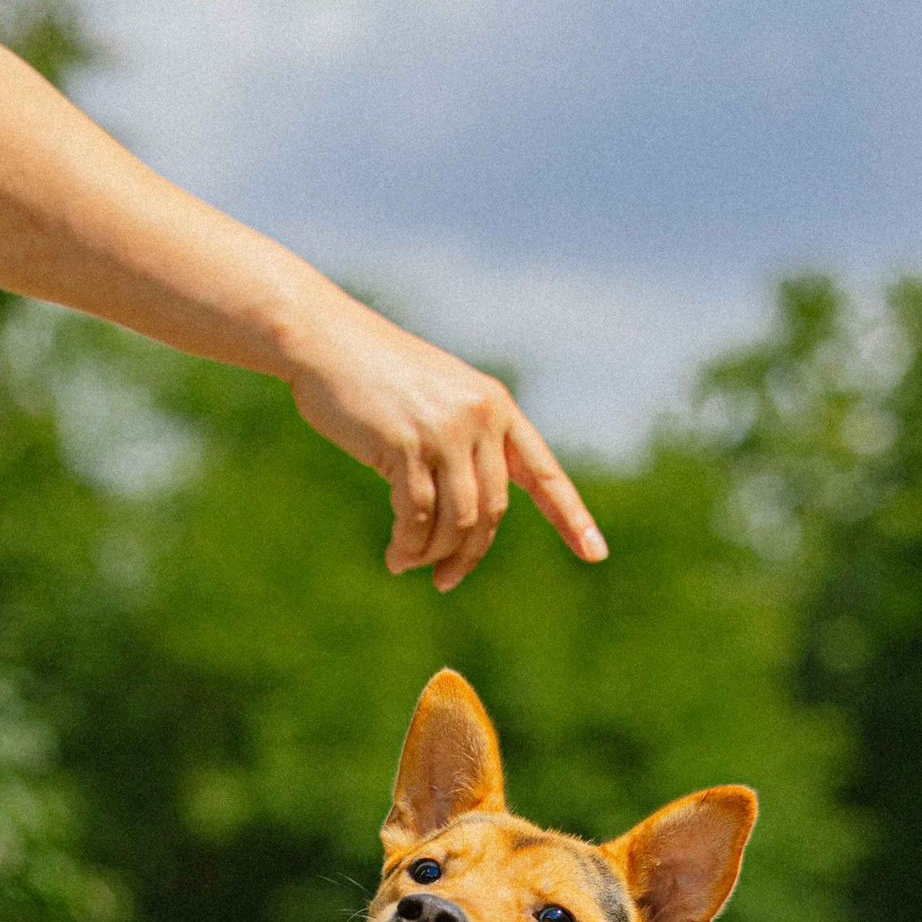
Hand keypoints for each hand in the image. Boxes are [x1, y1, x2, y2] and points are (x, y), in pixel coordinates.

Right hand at [287, 310, 607, 591]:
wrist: (325, 340)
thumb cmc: (375, 376)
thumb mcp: (437, 402)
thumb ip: (463, 444)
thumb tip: (470, 518)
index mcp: (496, 406)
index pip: (544, 472)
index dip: (572, 517)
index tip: (596, 554)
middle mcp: (479, 418)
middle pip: (492, 510)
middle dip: (470, 554)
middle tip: (446, 580)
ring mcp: (445, 430)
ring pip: (458, 519)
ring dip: (434, 554)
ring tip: (409, 564)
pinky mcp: (405, 444)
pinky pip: (418, 516)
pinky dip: (409, 545)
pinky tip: (396, 556)